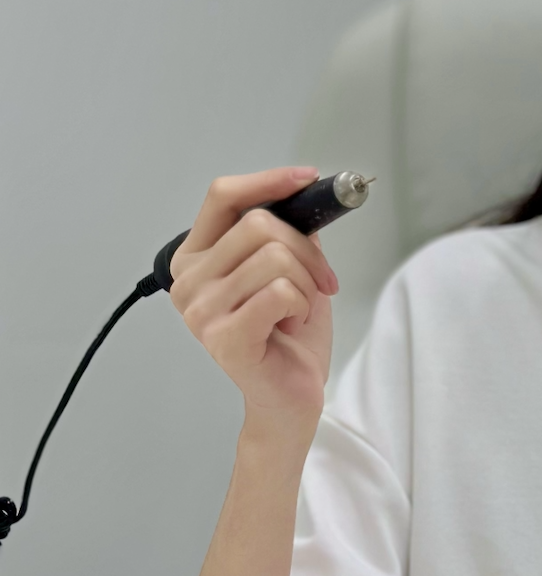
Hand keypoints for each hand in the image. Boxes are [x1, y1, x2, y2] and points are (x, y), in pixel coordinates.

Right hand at [169, 166, 338, 427]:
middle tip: (320, 281)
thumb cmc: (288, 335)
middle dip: (306, 249)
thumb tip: (302, 190)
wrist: (291, 397)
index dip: (269, 181)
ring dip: (305, 283)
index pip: (222, 196)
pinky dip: (302, 305)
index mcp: (196, 257)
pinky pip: (280, 292)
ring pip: (275, 257)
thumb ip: (286, 230)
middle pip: (259, 224)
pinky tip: (290, 326)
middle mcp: (188, 281)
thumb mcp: (290, 268)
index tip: (308, 178)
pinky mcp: (224, 338)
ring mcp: (200, 311)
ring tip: (297, 311)